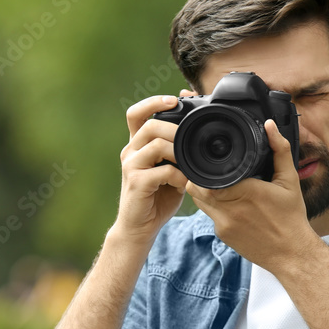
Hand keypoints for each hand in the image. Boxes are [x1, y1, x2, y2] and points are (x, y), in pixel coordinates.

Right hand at [113, 94, 189, 243]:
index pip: (136, 113)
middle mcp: (130, 152)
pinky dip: (179, 176)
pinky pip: (162, 171)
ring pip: (156, 144)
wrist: (139, 228)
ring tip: (189, 163)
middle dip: (174, 128)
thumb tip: (198, 136)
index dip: (153, 102)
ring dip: (178, 151)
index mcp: (137, 146)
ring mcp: (131, 167)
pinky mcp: (136, 183)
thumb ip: (177, 154)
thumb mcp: (169, 171)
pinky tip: (185, 183)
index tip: (174, 100)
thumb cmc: (156, 199)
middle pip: (149, 125)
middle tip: (190, 139)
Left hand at [185, 118, 316, 269]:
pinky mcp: (222, 236)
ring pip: (199, 202)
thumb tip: (271, 126)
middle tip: (213, 169)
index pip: (206, 175)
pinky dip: (214, 207)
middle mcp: (228, 209)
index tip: (214, 161)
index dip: (204, 167)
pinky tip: (229, 204)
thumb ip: (279, 150)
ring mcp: (223, 225)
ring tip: (219, 184)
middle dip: (201, 176)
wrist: (292, 253)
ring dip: (205, 191)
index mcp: (244, 191)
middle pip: (196, 187)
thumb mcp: (289, 180)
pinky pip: (210, 216)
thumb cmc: (291, 217)